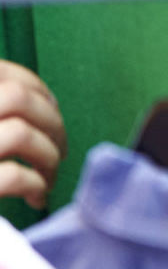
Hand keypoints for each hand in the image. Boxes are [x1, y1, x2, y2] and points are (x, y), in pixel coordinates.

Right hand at [0, 62, 66, 209]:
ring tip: (49, 177)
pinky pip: (13, 176)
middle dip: (52, 121)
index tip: (52, 107)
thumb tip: (45, 103)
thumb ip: (0, 114)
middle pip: (18, 98)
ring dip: (48, 155)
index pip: (2, 72)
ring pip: (21, 134)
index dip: (36, 86)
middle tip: (61, 148)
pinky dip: (36, 184)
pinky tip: (36, 196)